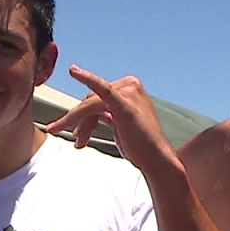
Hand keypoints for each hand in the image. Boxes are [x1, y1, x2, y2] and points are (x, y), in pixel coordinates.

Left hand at [46, 65, 176, 173]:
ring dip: (80, 123)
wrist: (156, 159)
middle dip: (82, 123)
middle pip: (92, 101)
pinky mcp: (124, 102)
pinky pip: (102, 88)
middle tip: (78, 142)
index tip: (78, 135)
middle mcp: (130, 86)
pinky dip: (86, 78)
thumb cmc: (141, 146)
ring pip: (91, 104)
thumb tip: (89, 115)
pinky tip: (73, 72)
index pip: (97, 98)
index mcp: (130, 89)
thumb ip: (107, 114)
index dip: (84, 117)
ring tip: (78, 143)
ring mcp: (128, 93)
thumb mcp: (120, 124)